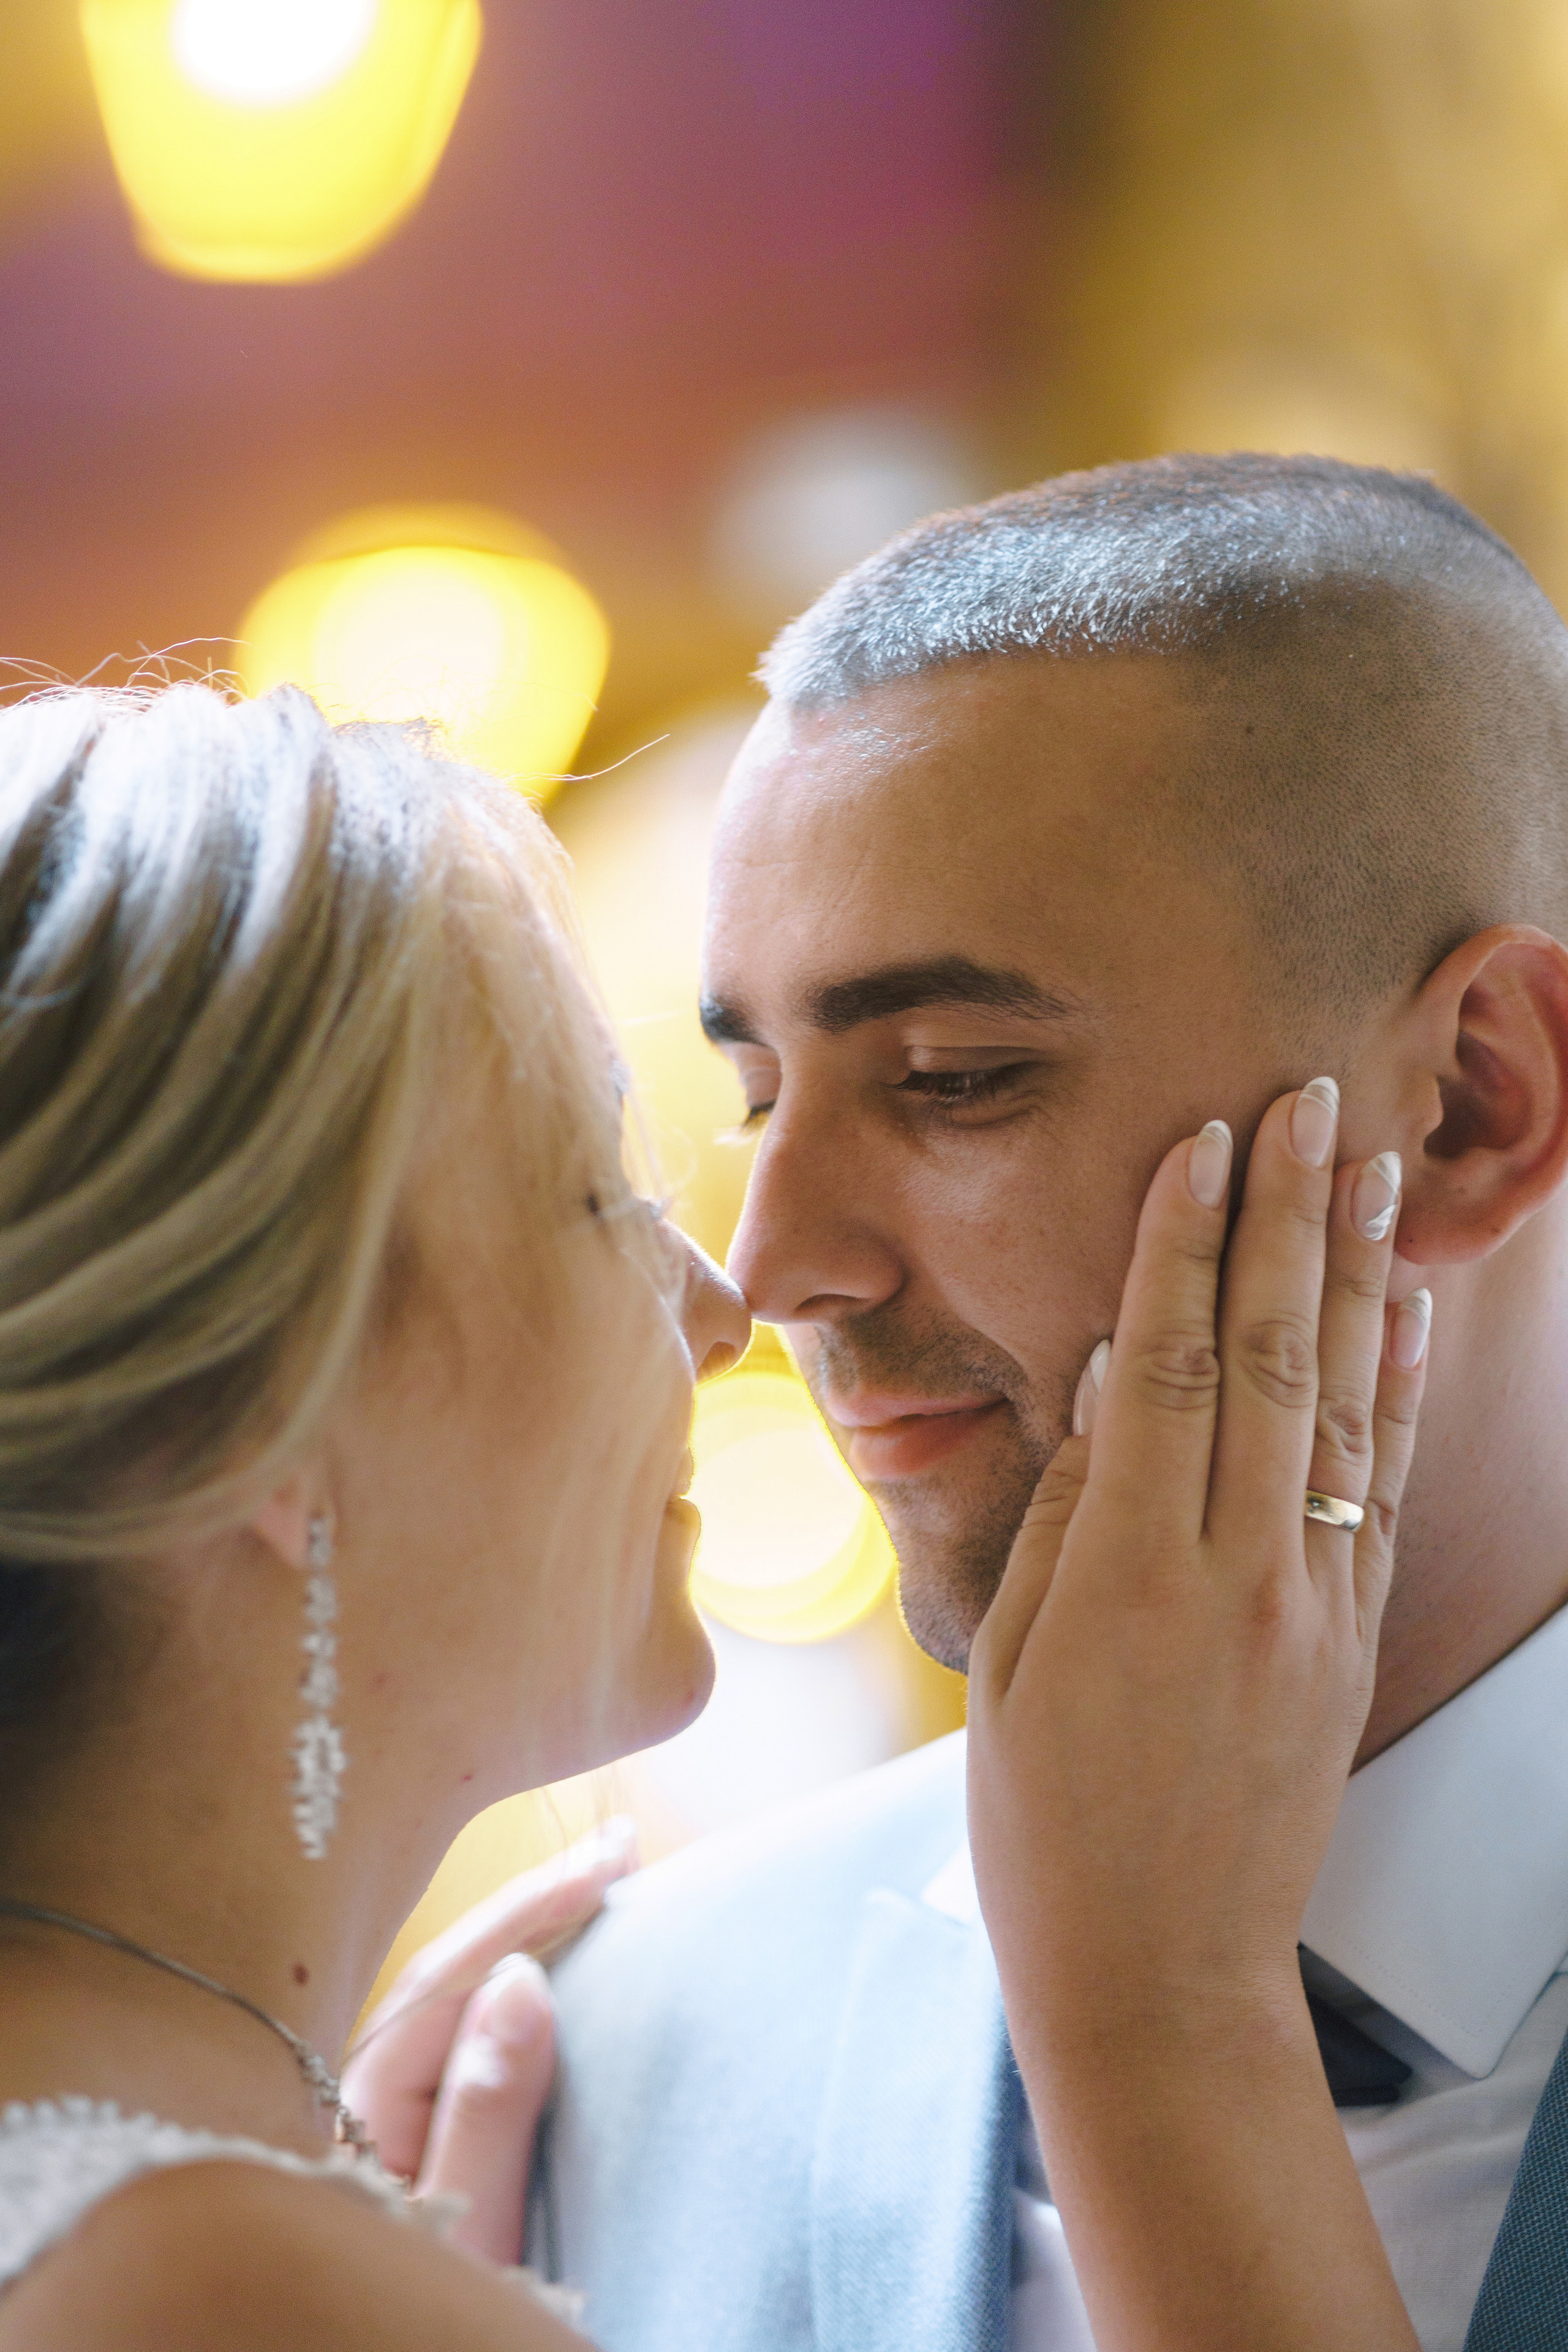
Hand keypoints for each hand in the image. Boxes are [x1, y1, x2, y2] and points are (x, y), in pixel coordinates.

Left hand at [342, 1821, 636, 2262]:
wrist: (357, 2343)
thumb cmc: (401, 2306)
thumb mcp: (462, 2227)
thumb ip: (484, 2111)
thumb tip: (522, 1982)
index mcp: (358, 2106)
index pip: (453, 1978)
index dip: (533, 1911)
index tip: (610, 1865)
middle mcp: (354, 2093)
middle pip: (448, 1969)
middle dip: (533, 1901)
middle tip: (620, 1847)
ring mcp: (373, 2111)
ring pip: (451, 1995)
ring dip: (523, 1934)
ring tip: (595, 1881)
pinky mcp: (400, 2132)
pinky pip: (455, 2030)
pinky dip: (508, 1982)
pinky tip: (549, 1961)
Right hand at [966, 1082, 1428, 2350]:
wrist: (1160, 1975)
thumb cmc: (1046, 1826)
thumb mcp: (1006, 1661)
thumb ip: (1063, 1507)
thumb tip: (1107, 1371)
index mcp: (1125, 1576)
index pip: (1163, 1365)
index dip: (1183, 1243)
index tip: (1204, 1143)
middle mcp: (1234, 1575)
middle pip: (1267, 1359)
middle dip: (1288, 1220)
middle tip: (1308, 1104)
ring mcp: (1309, 1608)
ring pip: (1342, 1408)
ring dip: (1355, 1278)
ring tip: (1370, 1171)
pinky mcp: (1350, 1642)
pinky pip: (1382, 1487)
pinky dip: (1394, 1391)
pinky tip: (1400, 1315)